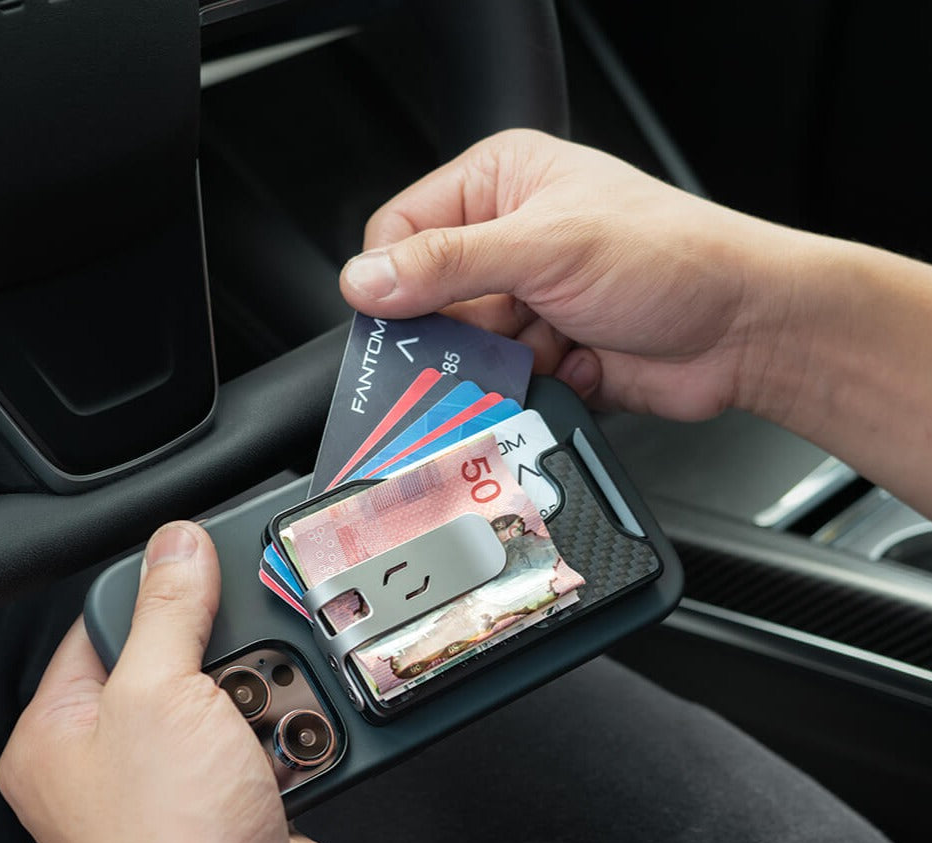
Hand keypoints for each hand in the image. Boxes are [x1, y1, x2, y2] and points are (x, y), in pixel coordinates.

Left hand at [0, 521, 362, 842]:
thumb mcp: (163, 694)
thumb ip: (169, 606)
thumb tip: (175, 544)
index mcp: (55, 738)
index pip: (99, 627)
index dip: (154, 593)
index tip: (201, 571)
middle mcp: (107, 765)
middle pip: (173, 658)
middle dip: (222, 658)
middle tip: (239, 662)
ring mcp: (172, 788)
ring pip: (228, 696)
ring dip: (262, 699)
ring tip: (268, 718)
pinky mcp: (231, 803)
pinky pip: (262, 736)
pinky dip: (285, 735)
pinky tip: (290, 749)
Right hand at [339, 127, 931, 517]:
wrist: (745, 331)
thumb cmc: (672, 257)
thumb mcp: (545, 247)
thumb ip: (448, 265)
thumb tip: (367, 280)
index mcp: (500, 183)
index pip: (402, 229)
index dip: (393, 277)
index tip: (398, 315)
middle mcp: (507, 240)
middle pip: (429, 300)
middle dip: (460, 330)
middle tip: (493, 335)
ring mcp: (526, 301)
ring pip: (463, 352)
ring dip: (502, 362)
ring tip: (552, 345)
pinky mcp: (544, 355)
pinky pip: (500, 384)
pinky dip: (530, 386)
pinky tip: (573, 363)